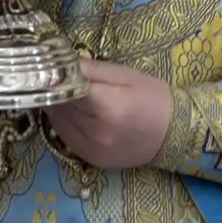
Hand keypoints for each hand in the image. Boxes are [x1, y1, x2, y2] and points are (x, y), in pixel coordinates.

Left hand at [46, 60, 172, 170]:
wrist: (174, 134)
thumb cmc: (152, 97)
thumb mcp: (125, 74)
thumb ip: (91, 69)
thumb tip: (62, 62)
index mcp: (108, 107)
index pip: (66, 90)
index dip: (54, 77)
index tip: (48, 65)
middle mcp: (96, 132)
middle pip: (59, 107)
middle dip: (53, 90)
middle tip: (51, 75)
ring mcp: (92, 150)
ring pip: (58, 123)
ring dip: (55, 107)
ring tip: (59, 91)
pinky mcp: (91, 160)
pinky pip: (65, 138)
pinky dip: (62, 123)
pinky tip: (69, 111)